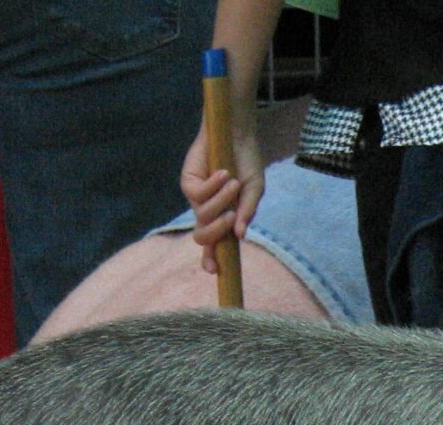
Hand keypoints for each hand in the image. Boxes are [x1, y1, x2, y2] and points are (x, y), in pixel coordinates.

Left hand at [179, 121, 264, 277]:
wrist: (236, 134)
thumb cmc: (247, 163)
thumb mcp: (254, 191)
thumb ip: (248, 212)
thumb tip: (240, 235)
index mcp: (225, 218)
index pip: (215, 245)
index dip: (213, 259)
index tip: (215, 271)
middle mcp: (207, 211)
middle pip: (203, 237)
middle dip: (216, 232)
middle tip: (231, 218)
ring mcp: (196, 198)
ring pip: (202, 215)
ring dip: (221, 201)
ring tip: (234, 183)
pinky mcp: (188, 182)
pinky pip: (197, 195)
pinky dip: (213, 186)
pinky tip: (223, 172)